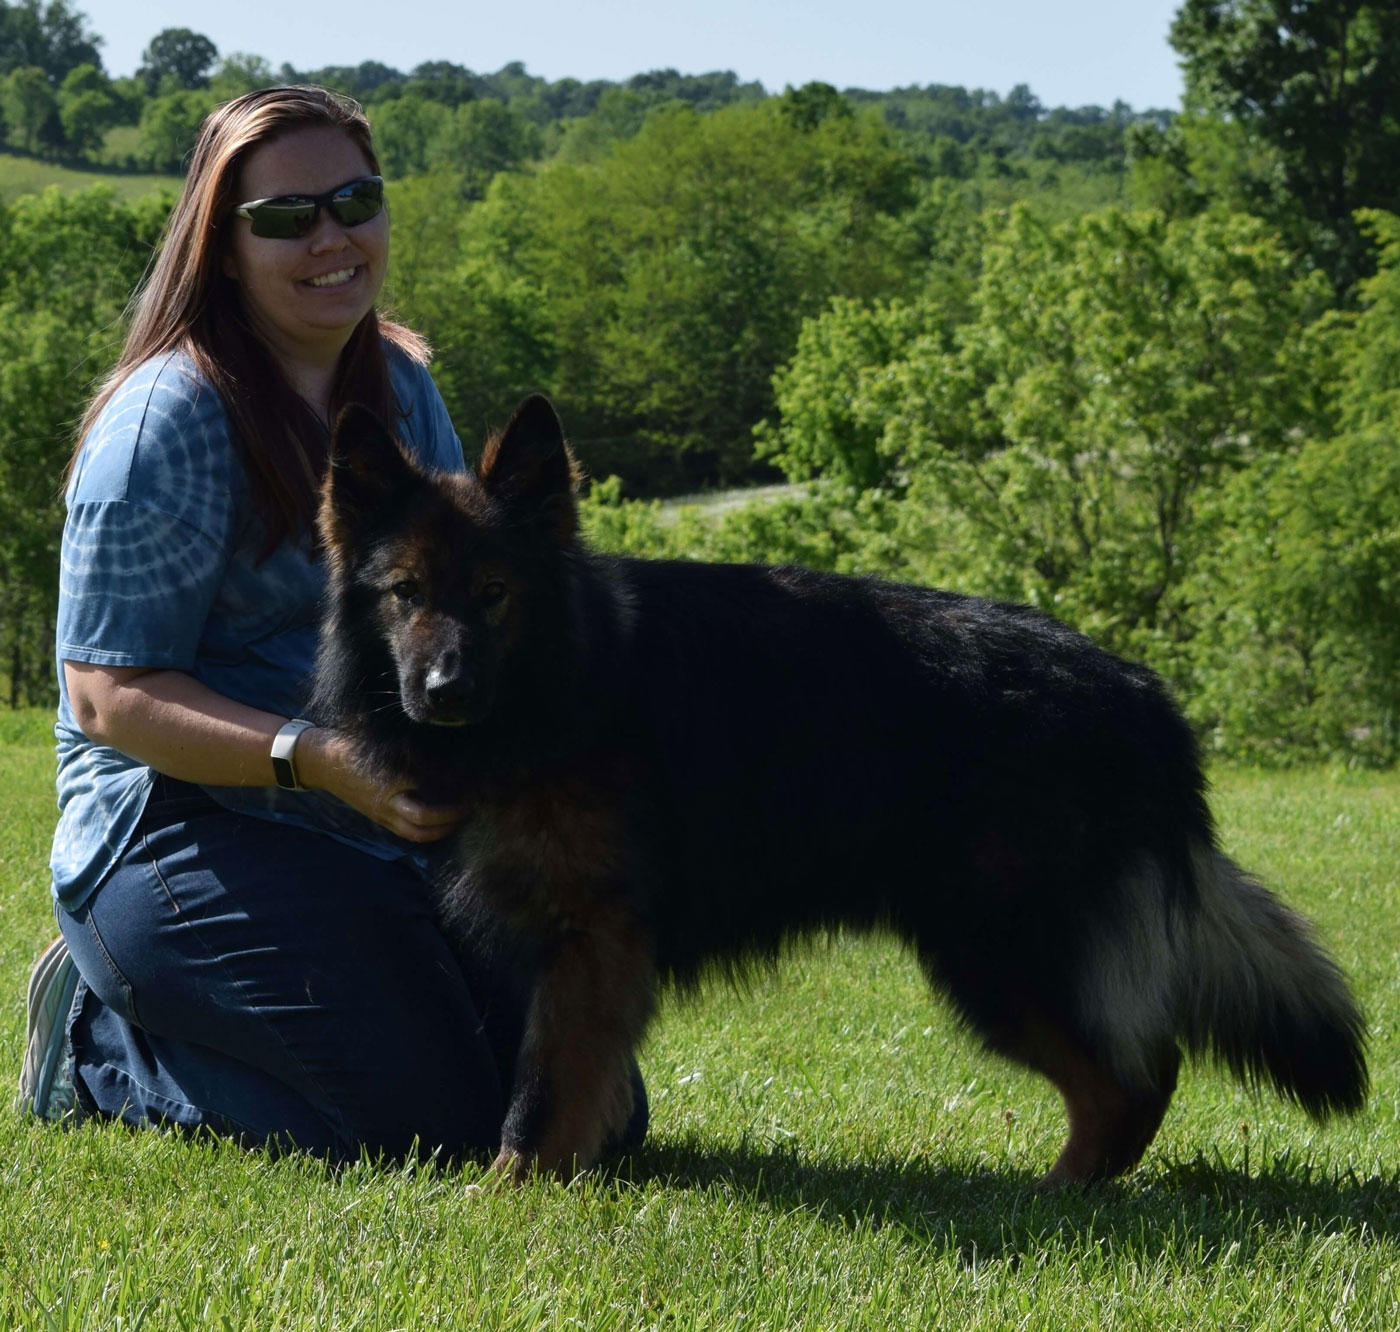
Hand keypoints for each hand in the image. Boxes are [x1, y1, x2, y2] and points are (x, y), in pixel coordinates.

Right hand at [294, 727, 465, 842]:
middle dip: (447, 823)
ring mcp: (380, 814)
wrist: (321, 762)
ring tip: (457, 820)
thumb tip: (445, 759)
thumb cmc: (353, 746)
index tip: (466, 794)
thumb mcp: (385, 744)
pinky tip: (439, 821)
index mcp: (388, 786)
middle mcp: (385, 805)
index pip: (423, 807)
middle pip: (419, 827)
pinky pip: (404, 831)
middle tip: (468, 811)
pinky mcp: (378, 817)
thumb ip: (413, 753)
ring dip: (438, 832)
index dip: (447, 806)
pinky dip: (424, 830)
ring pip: (413, 834)